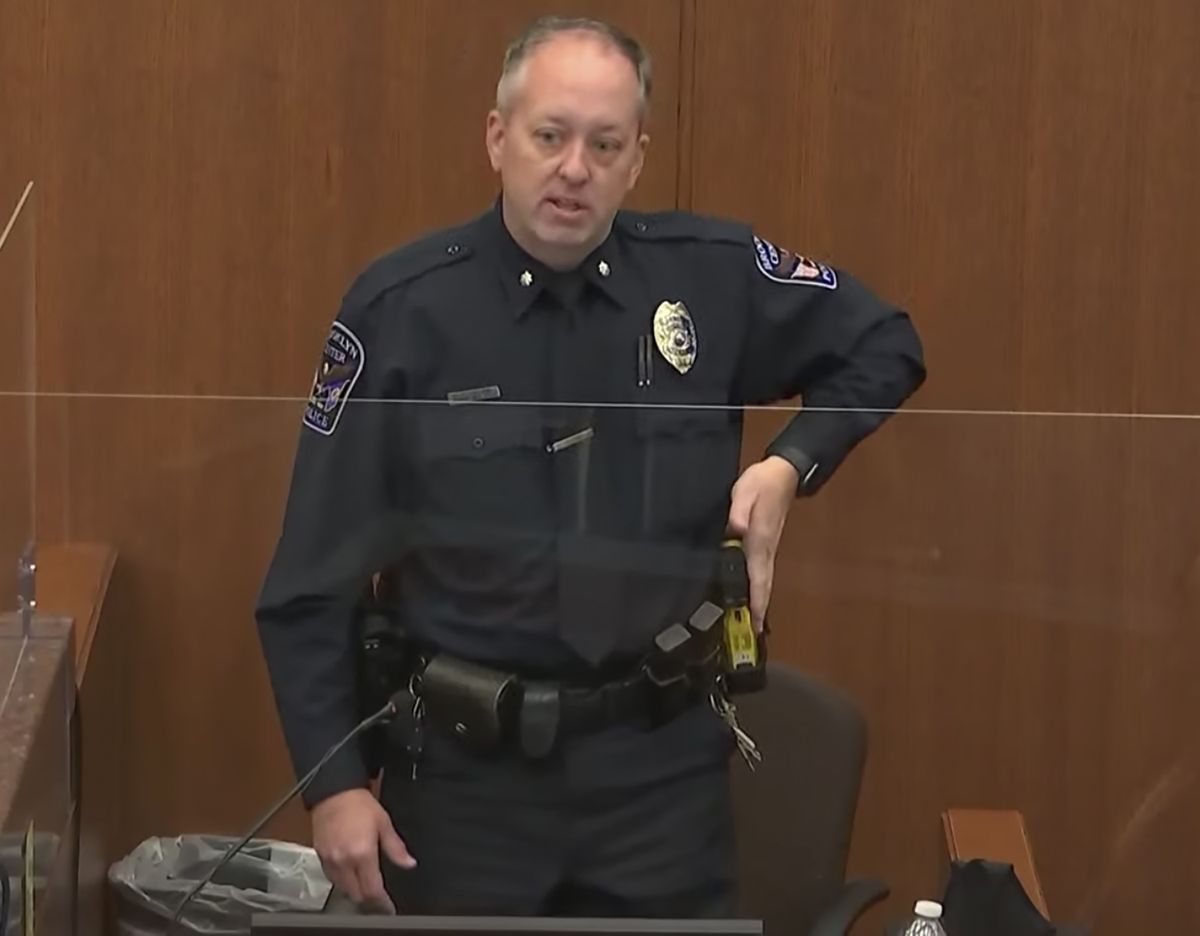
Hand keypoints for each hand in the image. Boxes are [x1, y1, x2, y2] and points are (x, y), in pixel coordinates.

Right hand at [311, 788, 415, 912]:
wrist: (333, 791)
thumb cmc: (359, 804)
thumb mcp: (384, 823)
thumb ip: (396, 847)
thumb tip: (409, 863)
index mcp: (362, 853)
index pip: (372, 889)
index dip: (382, 902)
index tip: (389, 907)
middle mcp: (344, 861)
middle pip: (355, 894)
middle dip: (368, 900)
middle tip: (379, 898)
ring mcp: (330, 860)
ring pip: (342, 889)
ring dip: (354, 892)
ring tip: (365, 887)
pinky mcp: (320, 856)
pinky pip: (331, 878)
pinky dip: (342, 881)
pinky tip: (350, 875)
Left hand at [726, 456, 800, 630]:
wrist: (782, 474)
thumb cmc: (762, 483)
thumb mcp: (745, 491)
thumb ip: (739, 511)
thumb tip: (735, 529)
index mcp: (759, 539)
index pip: (758, 575)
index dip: (757, 598)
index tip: (756, 620)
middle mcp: (766, 548)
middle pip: (763, 583)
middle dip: (760, 608)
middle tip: (755, 632)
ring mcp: (768, 547)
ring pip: (764, 579)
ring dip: (760, 601)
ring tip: (754, 623)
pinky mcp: (766, 544)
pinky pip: (762, 571)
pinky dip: (759, 587)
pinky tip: (753, 595)